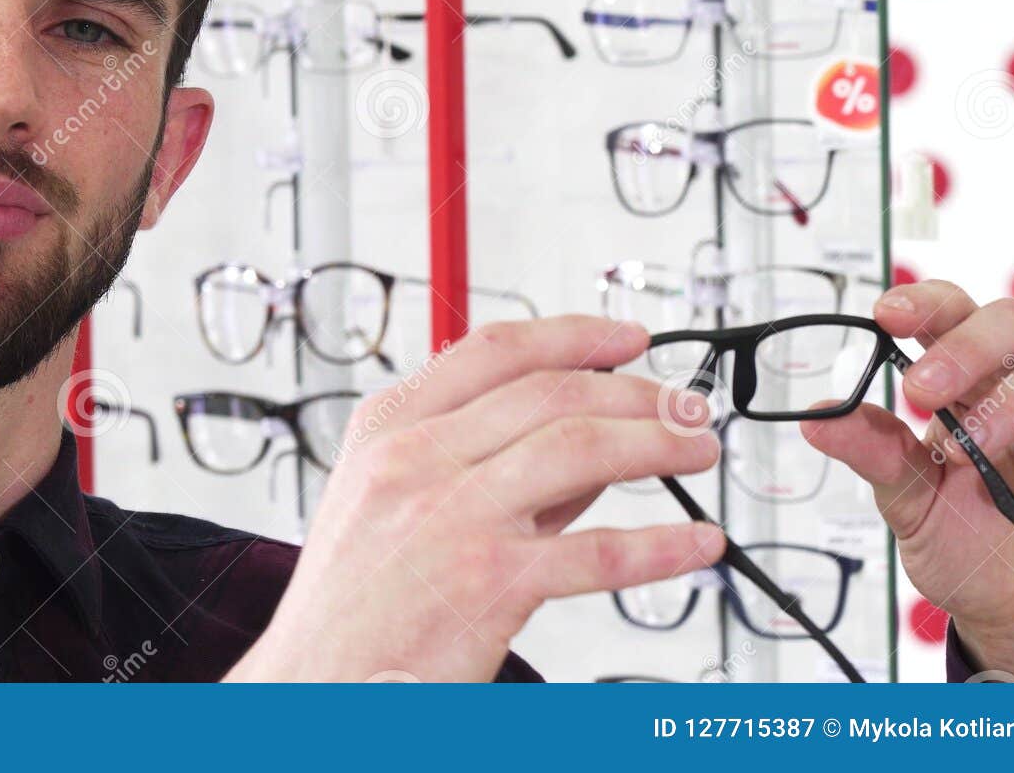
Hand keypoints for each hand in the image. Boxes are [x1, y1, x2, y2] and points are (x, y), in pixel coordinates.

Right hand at [226, 315, 725, 681]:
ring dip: (656, 442)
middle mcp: (417, 460)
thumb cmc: (353, 597)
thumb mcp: (387, 499)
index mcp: (389, 427)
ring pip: (578, 448)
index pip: (495, 351)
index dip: (575, 335)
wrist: (316, 679)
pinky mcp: (488, 582)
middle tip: (684, 405)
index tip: (626, 339)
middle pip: (551, 392)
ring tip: (696, 452)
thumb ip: (480, 460)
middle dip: (636, 391)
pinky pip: (596, 552)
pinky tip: (694, 544)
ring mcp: (452, 516)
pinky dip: (661, 545)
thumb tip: (578, 436)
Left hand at [801, 280, 1013, 679]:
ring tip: (972, 437)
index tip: (886, 315)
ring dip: (1013, 391)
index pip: (946, 315)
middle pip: (1008, 320)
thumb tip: (818, 418)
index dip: (922, 304)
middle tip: (921, 389)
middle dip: (963, 344)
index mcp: (963, 384)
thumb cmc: (967, 544)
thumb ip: (873, 454)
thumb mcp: (909, 502)